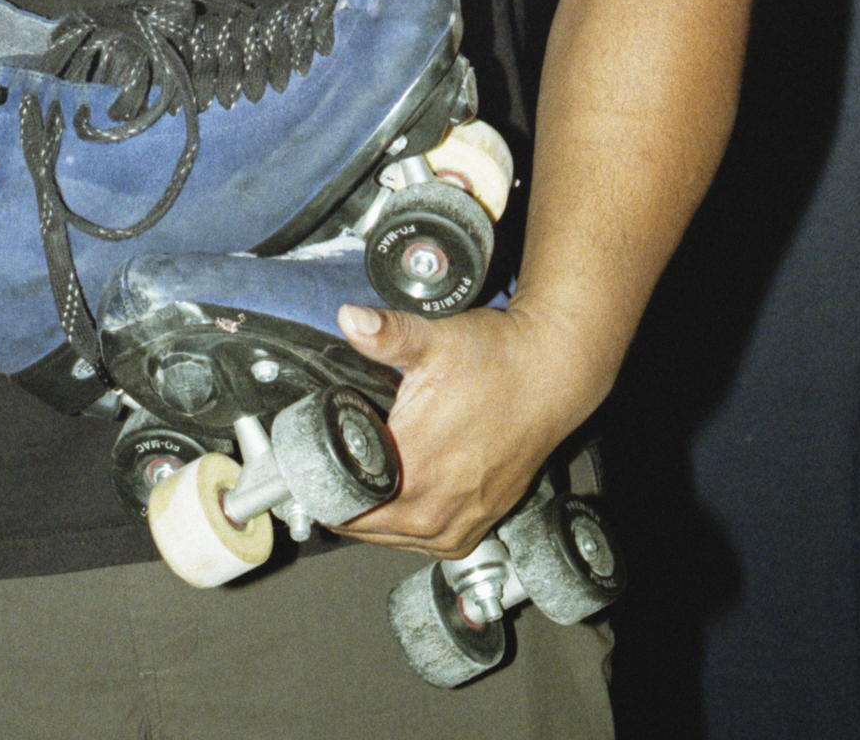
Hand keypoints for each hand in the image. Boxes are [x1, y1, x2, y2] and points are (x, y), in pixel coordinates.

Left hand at [333, 299, 593, 559]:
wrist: (553, 375)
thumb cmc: (498, 362)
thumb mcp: (433, 340)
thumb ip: (384, 334)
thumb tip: (349, 318)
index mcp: (415, 476)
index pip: (343, 509)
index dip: (318, 487)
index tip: (307, 466)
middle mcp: (437, 513)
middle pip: (364, 529)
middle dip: (343, 501)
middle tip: (330, 465)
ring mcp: (463, 524)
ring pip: (396, 539)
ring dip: (375, 516)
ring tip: (362, 479)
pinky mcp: (482, 523)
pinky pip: (430, 541)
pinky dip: (410, 525)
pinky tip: (403, 495)